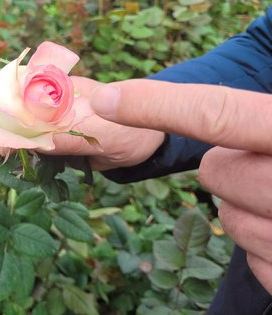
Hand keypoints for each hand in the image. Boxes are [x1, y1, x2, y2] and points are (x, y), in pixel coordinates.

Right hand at [0, 76, 165, 170]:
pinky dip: (7, 157)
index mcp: (51, 91)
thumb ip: (65, 135)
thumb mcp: (101, 131)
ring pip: (6, 132)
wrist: (148, 140)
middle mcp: (43, 104)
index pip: (4, 100)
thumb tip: (28, 144)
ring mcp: (45, 123)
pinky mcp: (51, 140)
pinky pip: (22, 148)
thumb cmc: (128, 127)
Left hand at [87, 79, 271, 293]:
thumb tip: (180, 108)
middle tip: (268, 164)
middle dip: (230, 167)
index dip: (157, 105)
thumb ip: (255, 118)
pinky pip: (257, 263)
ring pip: (230, 219)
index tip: (106, 99)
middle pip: (216, 173)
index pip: (222, 114)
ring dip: (250, 210)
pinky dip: (268, 249)